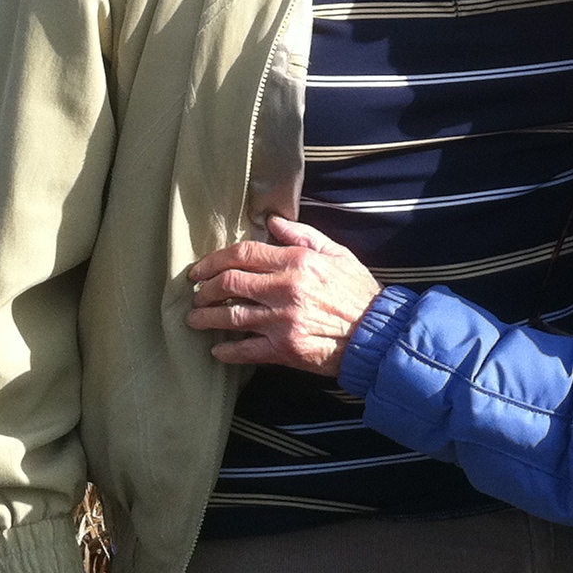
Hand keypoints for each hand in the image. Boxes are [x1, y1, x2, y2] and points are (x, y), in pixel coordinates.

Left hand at [186, 216, 386, 372]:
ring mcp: (282, 321)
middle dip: (204, 288)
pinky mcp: (284, 350)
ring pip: (229, 317)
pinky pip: (244, 350)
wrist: (377, 334)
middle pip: (228, 283)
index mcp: (296, 263)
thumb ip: (303, 236)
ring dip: (205, 318)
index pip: (242, 254)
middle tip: (195, 293)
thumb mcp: (337, 254)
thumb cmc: (358, 292)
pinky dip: (226, 351)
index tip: (199, 269)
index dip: (213, 260)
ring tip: (195, 319)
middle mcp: (285, 290)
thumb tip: (273, 222)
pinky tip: (217, 349)